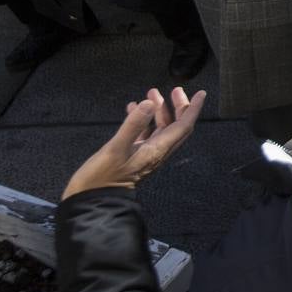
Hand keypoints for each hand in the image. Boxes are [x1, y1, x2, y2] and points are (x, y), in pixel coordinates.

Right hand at [62, 88, 205, 199]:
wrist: (90, 201)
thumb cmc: (102, 177)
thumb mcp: (116, 149)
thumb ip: (133, 125)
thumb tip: (149, 103)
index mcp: (157, 150)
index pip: (183, 126)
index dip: (192, 110)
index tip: (201, 94)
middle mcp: (156, 152)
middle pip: (176, 126)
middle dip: (178, 107)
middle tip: (174, 90)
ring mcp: (145, 154)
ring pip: (160, 129)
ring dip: (159, 111)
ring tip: (151, 94)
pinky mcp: (132, 155)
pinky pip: (144, 134)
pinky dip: (142, 120)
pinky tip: (133, 109)